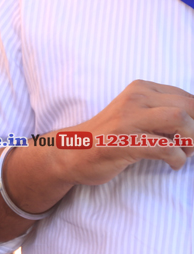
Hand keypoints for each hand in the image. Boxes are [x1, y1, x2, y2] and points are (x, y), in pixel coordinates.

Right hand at [56, 79, 193, 186]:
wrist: (72, 152)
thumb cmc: (109, 137)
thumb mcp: (136, 114)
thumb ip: (162, 112)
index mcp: (140, 89)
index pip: (187, 96)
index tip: (192, 135)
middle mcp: (134, 99)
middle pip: (188, 105)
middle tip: (192, 145)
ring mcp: (128, 120)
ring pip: (180, 119)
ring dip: (191, 140)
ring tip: (184, 152)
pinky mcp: (124, 142)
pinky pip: (165, 147)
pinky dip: (177, 159)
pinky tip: (172, 163)